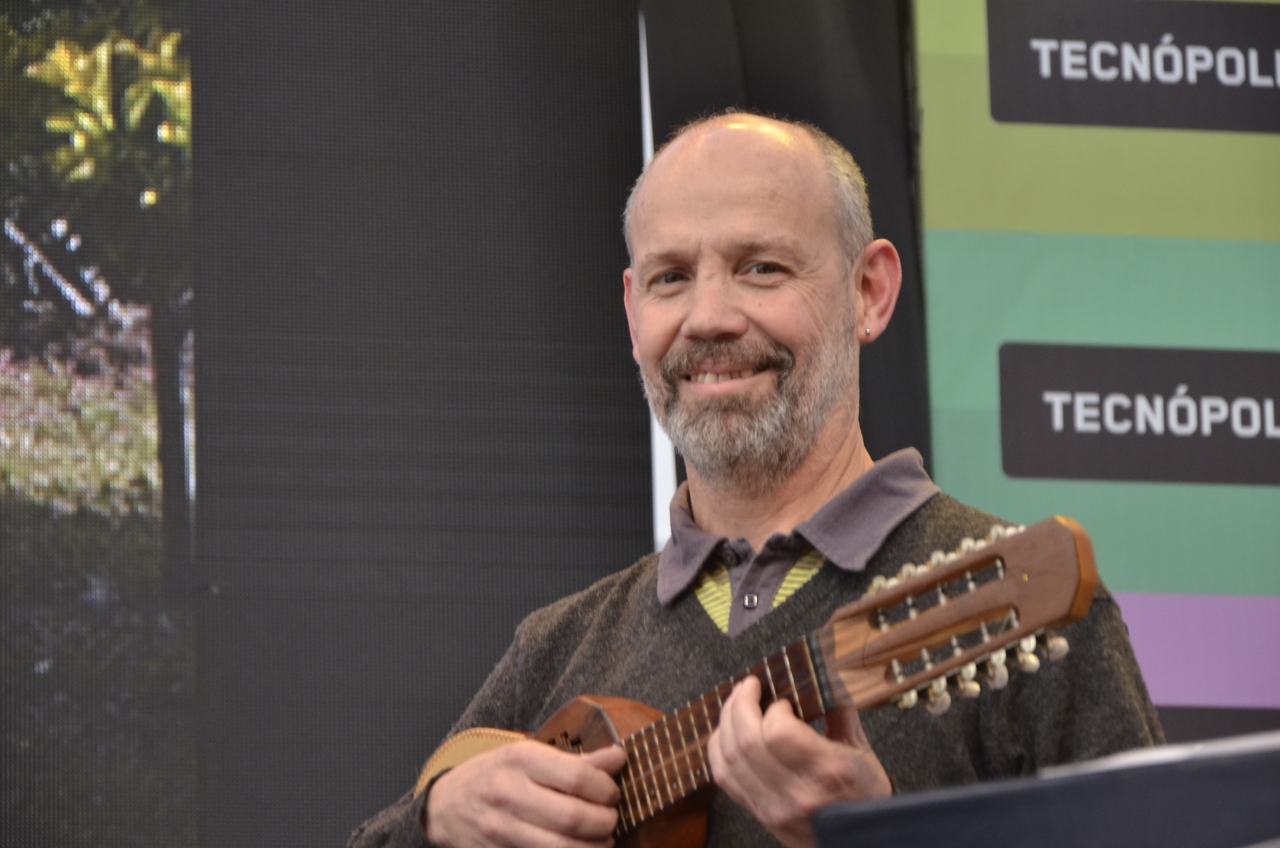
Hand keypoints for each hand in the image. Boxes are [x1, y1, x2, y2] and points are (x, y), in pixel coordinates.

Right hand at [425, 740, 626, 847]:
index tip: (612, 793)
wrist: (445, 806)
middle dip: (605, 822)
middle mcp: (508, 793)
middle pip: (573, 817)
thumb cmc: (494, 775)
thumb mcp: (528, 755)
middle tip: (611, 820)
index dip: (606, 789)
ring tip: (601, 840)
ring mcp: (502, 830)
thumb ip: (575, 760)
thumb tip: (618, 758)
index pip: (577, 777)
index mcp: (520, 759)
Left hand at [706, 676, 891, 847]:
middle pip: (746, 742)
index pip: (778, 732)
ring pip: (728, 759)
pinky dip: (718, 750)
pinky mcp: (760, 815)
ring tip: (734, 704)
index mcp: (826, 771)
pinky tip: (725, 733)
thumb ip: (840, 713)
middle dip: (740, 704)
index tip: (782, 701)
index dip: (773, 708)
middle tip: (748, 686)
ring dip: (726, 723)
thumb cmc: (864, 798)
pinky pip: (724, 779)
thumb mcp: (862, 752)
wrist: (860, 842)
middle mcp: (796, 792)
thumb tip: (825, 677)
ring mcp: (774, 807)